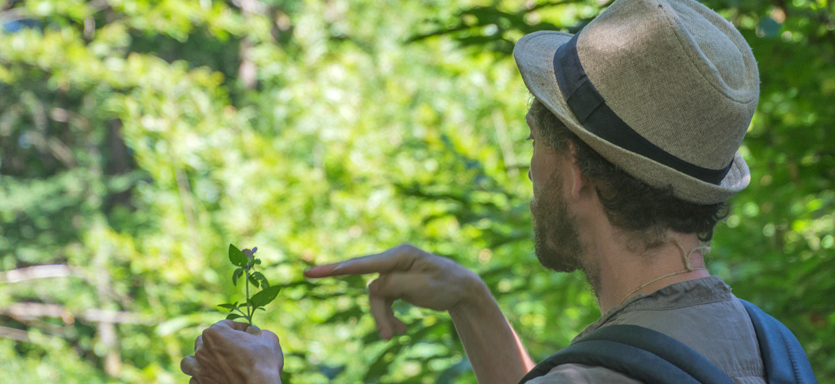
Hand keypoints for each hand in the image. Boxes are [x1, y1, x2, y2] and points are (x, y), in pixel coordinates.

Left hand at [181, 320, 282, 383]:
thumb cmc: (263, 362)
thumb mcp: (268, 338)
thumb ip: (256, 331)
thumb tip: (252, 332)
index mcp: (215, 333)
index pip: (226, 324)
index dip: (240, 328)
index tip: (249, 334)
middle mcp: (202, 350)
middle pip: (205, 341)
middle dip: (218, 342)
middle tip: (234, 349)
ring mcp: (199, 370)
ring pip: (190, 361)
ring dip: (199, 361)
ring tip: (211, 364)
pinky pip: (194, 380)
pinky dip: (201, 379)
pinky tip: (213, 378)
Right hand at [303, 243, 486, 339]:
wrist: (462, 290)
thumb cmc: (446, 284)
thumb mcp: (423, 288)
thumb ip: (395, 285)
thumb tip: (373, 287)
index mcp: (400, 255)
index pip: (364, 264)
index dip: (337, 270)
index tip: (313, 273)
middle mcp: (393, 261)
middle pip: (372, 288)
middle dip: (374, 311)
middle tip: (376, 330)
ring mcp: (393, 273)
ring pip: (377, 300)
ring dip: (385, 319)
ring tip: (397, 336)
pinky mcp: (395, 284)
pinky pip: (384, 303)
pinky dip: (390, 318)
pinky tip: (401, 331)